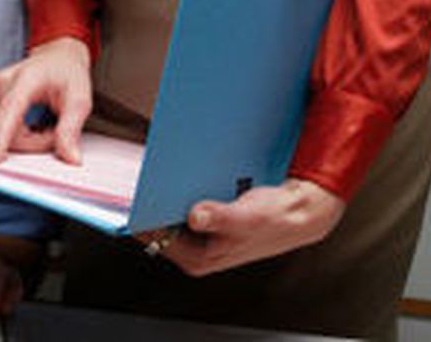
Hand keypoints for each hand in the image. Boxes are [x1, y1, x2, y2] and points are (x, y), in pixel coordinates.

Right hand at [0, 36, 91, 163]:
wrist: (57, 56)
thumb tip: (70, 159)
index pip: (11, 111)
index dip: (2, 137)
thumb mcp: (80, 100)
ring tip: (44, 124)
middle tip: (55, 133)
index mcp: (27, 79)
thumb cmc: (68, 74)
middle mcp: (3, 80)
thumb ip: (71, 129)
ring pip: (3, 133)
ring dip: (26, 138)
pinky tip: (29, 122)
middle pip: (9, 131)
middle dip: (34, 142)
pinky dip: (16, 132)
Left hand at [160, 179, 345, 275]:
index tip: (134, 194)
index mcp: (199, 258)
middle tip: (148, 174)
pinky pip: (184, 205)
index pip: (156, 239)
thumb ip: (220, 218)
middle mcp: (196, 251)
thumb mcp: (246, 218)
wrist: (296, 213)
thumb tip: (195, 216)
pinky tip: (184, 175)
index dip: (142, 217)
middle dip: (154, 201)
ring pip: (171, 213)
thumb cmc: (274, 221)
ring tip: (166, 171)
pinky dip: (182, 191)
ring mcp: (200, 236)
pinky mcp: (206, 221)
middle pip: (160, 225)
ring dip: (168, 194)